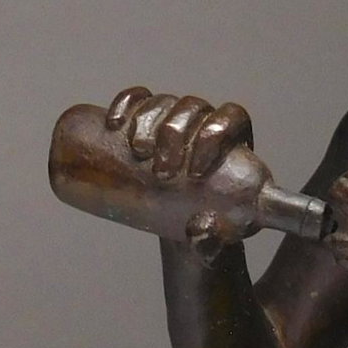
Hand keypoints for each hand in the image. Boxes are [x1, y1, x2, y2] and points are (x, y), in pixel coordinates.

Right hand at [104, 86, 256, 253]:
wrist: (182, 229)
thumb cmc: (208, 232)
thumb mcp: (215, 246)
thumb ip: (213, 247)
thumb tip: (202, 227)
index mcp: (235, 146)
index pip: (233, 119)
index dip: (216, 133)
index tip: (195, 171)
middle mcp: (206, 126)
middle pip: (194, 108)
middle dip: (174, 133)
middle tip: (161, 172)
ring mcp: (176, 122)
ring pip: (165, 102)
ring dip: (147, 121)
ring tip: (137, 152)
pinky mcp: (147, 124)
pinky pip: (137, 100)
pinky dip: (125, 104)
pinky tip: (113, 123)